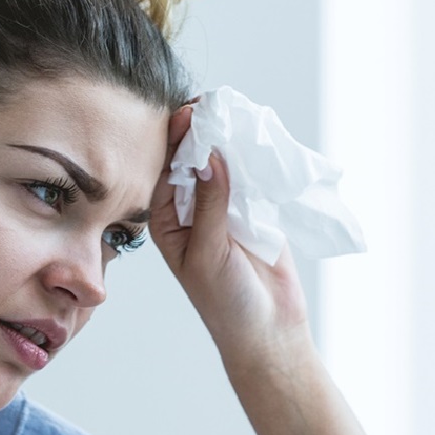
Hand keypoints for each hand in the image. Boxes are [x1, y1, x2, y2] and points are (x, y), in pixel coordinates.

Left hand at [149, 105, 311, 368]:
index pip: (165, 172)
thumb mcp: (209, 251)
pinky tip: (256, 135)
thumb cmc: (225, 301)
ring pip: (222, 164)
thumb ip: (210, 203)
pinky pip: (251, 176)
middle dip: (200, 133)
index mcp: (167, 221)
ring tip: (233, 112)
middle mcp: (192, 210)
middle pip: (193, 161)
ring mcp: (224, 207)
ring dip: (227, 141)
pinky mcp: (254, 210)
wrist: (269, 330)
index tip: (187, 113)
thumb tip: (210, 156)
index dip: (175, 142)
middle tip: (211, 104)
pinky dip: (253, 157)